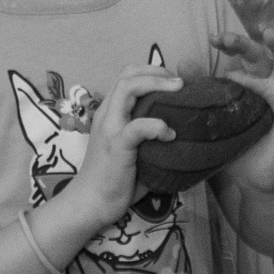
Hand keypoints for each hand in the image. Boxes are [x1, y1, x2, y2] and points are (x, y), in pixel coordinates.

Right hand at [61, 66, 181, 240]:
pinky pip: (138, 126)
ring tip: (178, 91)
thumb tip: (182, 131)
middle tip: (180, 82)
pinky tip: (170, 135)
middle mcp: (107, 115)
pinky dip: (157, 125)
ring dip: (156, 84)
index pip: (126, 77)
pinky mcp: (117, 145)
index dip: (151, 71)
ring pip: (128, 88)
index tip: (173, 81)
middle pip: (127, 75)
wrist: (91, 202)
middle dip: (156, 71)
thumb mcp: (133, 150)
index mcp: (110, 113)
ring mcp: (110, 128)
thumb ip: (148, 136)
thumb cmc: (115, 180)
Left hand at [217, 33, 273, 195]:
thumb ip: (201, 90)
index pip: (243, 54)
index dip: (232, 43)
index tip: (214, 39)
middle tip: (231, 38)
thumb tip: (180, 63)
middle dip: (250, 43)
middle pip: (265, 55)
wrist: (249, 178)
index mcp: (251, 79)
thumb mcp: (214, 115)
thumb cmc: (233, 143)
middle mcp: (271, 82)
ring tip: (273, 35)